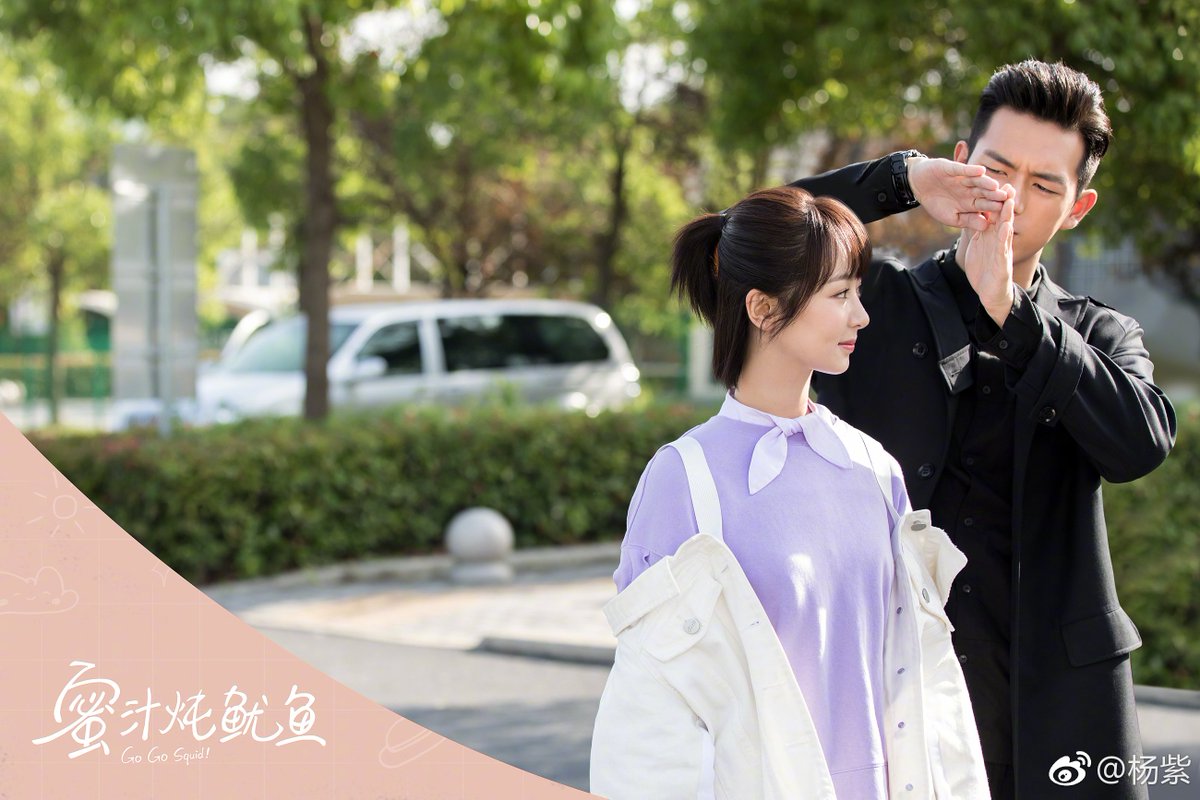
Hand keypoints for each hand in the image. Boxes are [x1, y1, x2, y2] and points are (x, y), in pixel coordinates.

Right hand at [908, 157, 1007, 230]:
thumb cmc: (935, 204)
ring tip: (995, 186)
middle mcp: (969, 189)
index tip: (1004, 212)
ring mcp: (962, 178)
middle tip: (1005, 198)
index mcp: (971, 202)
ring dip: (985, 182)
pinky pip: (963, 169)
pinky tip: (980, 171)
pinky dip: (971, 170)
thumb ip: (968, 221)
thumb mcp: (951, 218)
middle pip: (984, 192)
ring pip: (976, 181)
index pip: (985, 205)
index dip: (993, 208)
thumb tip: (986, 226)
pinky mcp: (952, 168)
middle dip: (993, 195)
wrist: (918, 186)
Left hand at [961, 185, 1015, 325]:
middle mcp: (999, 241)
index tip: (993, 184)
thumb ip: (977, 231)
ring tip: (1009, 200)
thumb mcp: (978, 246)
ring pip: (1006, 230)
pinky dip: (1004, 237)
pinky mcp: (1002, 263)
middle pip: (1002, 218)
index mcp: (991, 236)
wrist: (990, 293)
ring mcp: (1002, 251)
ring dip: (1007, 215)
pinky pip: (1003, 248)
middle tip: (1007, 184)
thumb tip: (974, 216)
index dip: (994, 200)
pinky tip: (1005, 226)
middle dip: (1004, 202)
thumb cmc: (984, 269)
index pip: (993, 214)